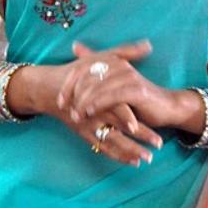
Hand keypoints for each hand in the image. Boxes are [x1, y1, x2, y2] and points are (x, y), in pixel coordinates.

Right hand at [10, 39, 163, 166]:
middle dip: (141, 136)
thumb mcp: (100, 58)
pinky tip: (133, 162)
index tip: (154, 122)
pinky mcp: (85, 134)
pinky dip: (119, 156)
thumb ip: (126, 52)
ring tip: (148, 159)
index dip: (136, 119)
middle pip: (120, 128)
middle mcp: (95, 113)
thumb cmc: (77, 71)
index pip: (120, 109)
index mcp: (100, 95)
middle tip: (159, 144)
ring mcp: (89, 126)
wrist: (49, 89)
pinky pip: (104, 148)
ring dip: (132, 151)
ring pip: (113, 142)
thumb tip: (148, 45)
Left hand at [58, 40, 177, 130]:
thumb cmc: (136, 96)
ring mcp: (129, 76)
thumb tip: (75, 45)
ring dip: (83, 101)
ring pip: (98, 86)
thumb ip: (95, 62)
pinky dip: (98, 104)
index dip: (68, 83)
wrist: (165, 107)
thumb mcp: (113, 80)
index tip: (60, 100)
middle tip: (65, 109)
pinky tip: (90, 112)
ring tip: (75, 115)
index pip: (82, 67)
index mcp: (112, 60)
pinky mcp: (136, 89)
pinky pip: (111, 95)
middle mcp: (120, 64)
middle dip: (73, 94)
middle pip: (87, 76)